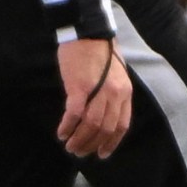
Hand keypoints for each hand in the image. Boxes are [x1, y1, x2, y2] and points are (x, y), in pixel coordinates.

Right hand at [57, 37, 133, 157]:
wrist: (87, 32)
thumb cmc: (99, 52)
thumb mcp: (115, 75)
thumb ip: (112, 94)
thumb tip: (103, 115)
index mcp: (125, 92)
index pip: (122, 125)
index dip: (112, 142)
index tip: (102, 154)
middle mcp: (115, 94)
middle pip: (105, 128)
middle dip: (92, 144)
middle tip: (79, 152)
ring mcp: (98, 91)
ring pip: (91, 125)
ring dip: (79, 139)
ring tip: (69, 146)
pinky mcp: (79, 88)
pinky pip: (74, 114)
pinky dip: (68, 126)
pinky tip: (62, 132)